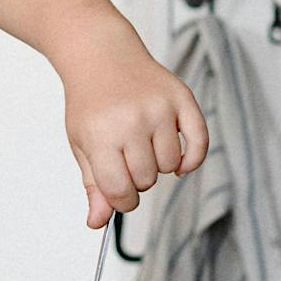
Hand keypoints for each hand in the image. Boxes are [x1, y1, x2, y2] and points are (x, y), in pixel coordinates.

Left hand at [58, 18, 207, 226]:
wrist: (101, 56)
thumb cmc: (90, 103)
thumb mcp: (81, 145)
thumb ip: (93, 185)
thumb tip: (98, 224)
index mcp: (101, 136)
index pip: (120, 191)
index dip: (121, 202)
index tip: (120, 196)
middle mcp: (133, 121)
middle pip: (147, 180)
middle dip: (137, 180)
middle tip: (126, 160)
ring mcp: (160, 108)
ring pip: (170, 165)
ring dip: (159, 166)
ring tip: (144, 148)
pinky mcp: (182, 98)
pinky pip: (200, 142)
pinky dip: (192, 160)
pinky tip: (180, 164)